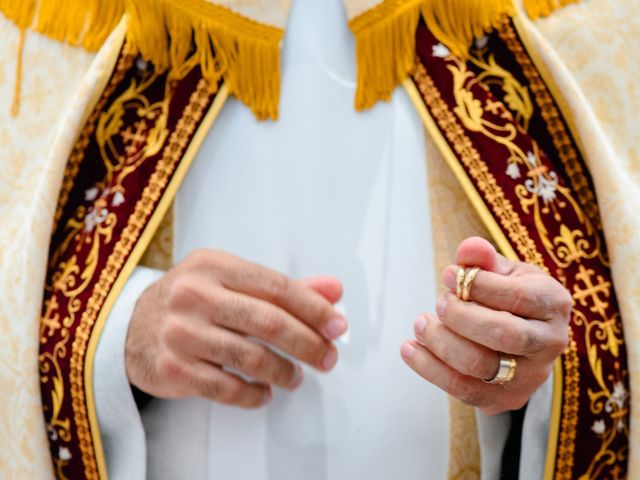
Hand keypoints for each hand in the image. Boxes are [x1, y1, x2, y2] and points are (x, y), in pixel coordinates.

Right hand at [125, 249, 345, 407]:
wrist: (128, 327)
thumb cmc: (190, 301)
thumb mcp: (230, 281)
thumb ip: (282, 288)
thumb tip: (333, 290)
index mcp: (214, 266)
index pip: (276, 286)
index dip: (313, 307)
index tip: (337, 324)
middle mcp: (195, 295)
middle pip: (267, 322)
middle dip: (307, 343)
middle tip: (327, 357)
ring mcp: (181, 333)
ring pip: (250, 358)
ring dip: (283, 372)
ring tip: (296, 377)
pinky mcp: (172, 368)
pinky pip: (226, 388)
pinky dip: (253, 395)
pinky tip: (264, 393)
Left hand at [401, 237, 571, 414]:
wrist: (524, 337)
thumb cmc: (510, 297)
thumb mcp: (504, 271)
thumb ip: (484, 259)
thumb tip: (469, 249)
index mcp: (553, 303)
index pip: (518, 297)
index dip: (477, 285)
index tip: (446, 275)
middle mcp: (550, 343)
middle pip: (503, 335)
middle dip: (460, 316)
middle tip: (439, 302)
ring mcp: (530, 376)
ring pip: (479, 365)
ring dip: (440, 342)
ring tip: (421, 323)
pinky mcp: (505, 399)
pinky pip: (462, 390)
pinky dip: (429, 368)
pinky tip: (410, 348)